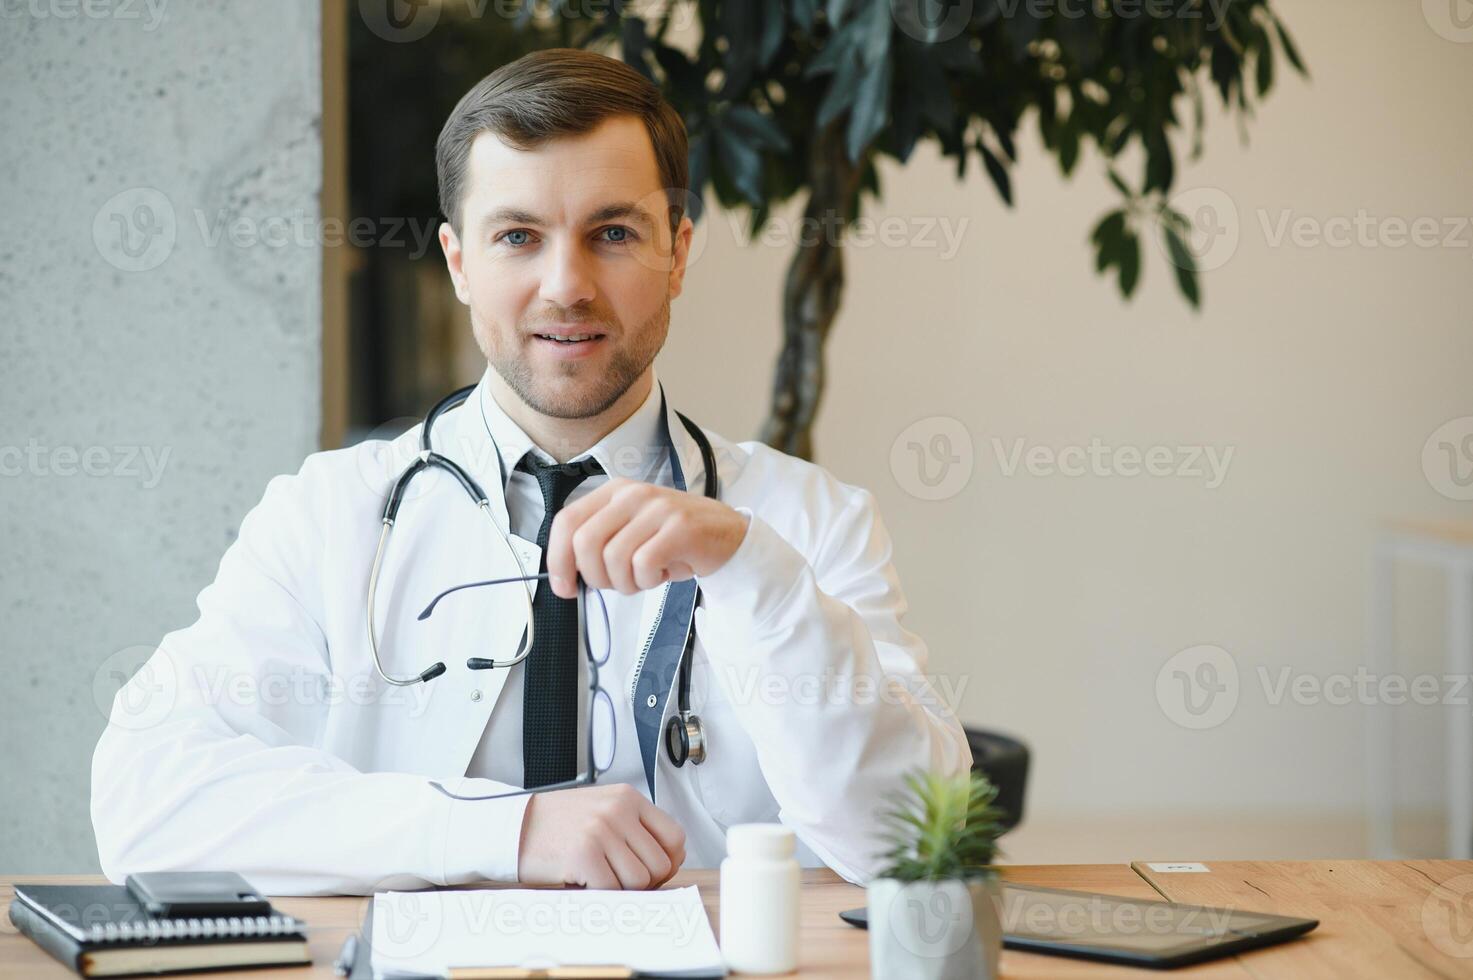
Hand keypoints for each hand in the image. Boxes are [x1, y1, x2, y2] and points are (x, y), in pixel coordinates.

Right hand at [517, 784, 685, 888]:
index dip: (669, 862)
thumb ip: (634, 828)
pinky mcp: (584, 854)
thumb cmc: (557, 823)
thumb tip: (668, 862)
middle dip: (645, 881)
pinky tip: (583, 880)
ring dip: (621, 888)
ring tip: (598, 877)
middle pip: (660, 864)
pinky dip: (600, 894)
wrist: (513, 826)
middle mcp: (618, 810)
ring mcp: (602, 830)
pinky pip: (612, 890)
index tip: (653, 871)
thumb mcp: (602, 810)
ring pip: (640, 881)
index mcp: (628, 798)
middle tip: (620, 879)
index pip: (675, 837)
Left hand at [545, 477, 749, 597]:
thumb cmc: (673, 540)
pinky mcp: (680, 528)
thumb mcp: (630, 532)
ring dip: (626, 583)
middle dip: (594, 577)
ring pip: (614, 558)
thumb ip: (598, 543)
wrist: (727, 536)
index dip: (558, 558)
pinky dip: (649, 581)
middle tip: (615, 584)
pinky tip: (662, 575)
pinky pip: (643, 565)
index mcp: (615, 491)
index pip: (567, 521)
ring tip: (645, 577)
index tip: (564, 587)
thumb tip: (564, 575)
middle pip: (585, 542)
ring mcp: (658, 508)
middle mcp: (633, 494)